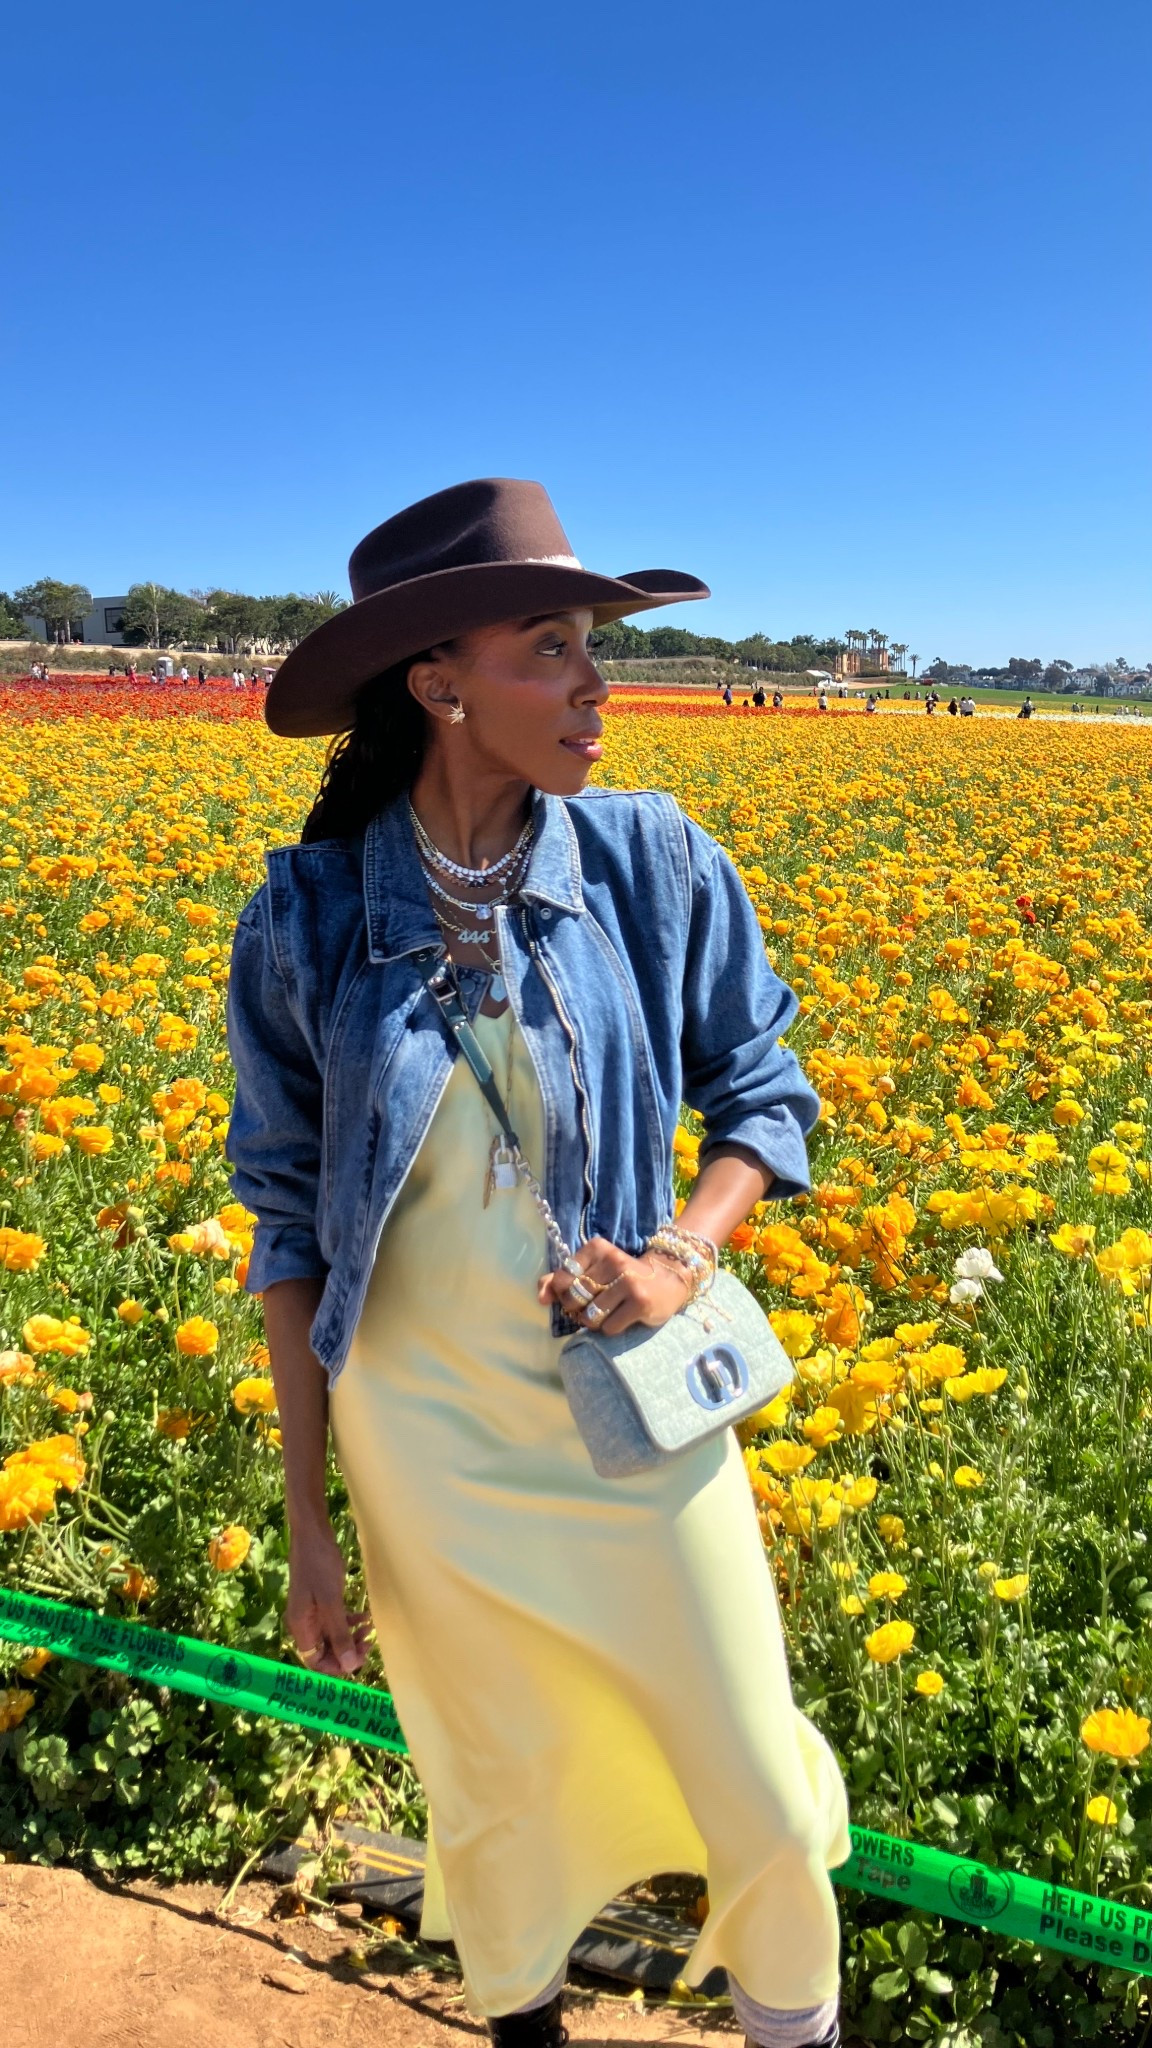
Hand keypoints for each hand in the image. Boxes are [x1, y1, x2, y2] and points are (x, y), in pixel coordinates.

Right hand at [284, 1520, 373, 1677]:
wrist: (313, 1533)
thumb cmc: (319, 1565)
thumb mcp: (331, 1602)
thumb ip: (340, 1634)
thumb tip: (350, 1666)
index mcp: (301, 1627)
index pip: (315, 1661)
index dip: (336, 1666)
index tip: (357, 1661)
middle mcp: (305, 1623)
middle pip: (325, 1651)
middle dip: (347, 1651)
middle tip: (368, 1643)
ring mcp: (313, 1611)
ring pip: (333, 1636)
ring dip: (351, 1637)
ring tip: (369, 1629)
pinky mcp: (322, 1600)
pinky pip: (336, 1620)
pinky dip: (350, 1622)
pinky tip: (365, 1617)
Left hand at [538, 1236, 691, 1336]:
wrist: (668, 1280)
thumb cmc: (622, 1276)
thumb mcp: (593, 1270)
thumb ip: (561, 1280)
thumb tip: (541, 1298)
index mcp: (597, 1248)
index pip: (562, 1278)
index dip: (563, 1293)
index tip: (577, 1293)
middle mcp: (613, 1261)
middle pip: (574, 1299)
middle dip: (577, 1309)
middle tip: (593, 1305)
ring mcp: (628, 1282)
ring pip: (589, 1316)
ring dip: (593, 1322)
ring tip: (607, 1313)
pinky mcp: (640, 1303)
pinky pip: (608, 1327)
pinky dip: (610, 1328)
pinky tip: (622, 1318)